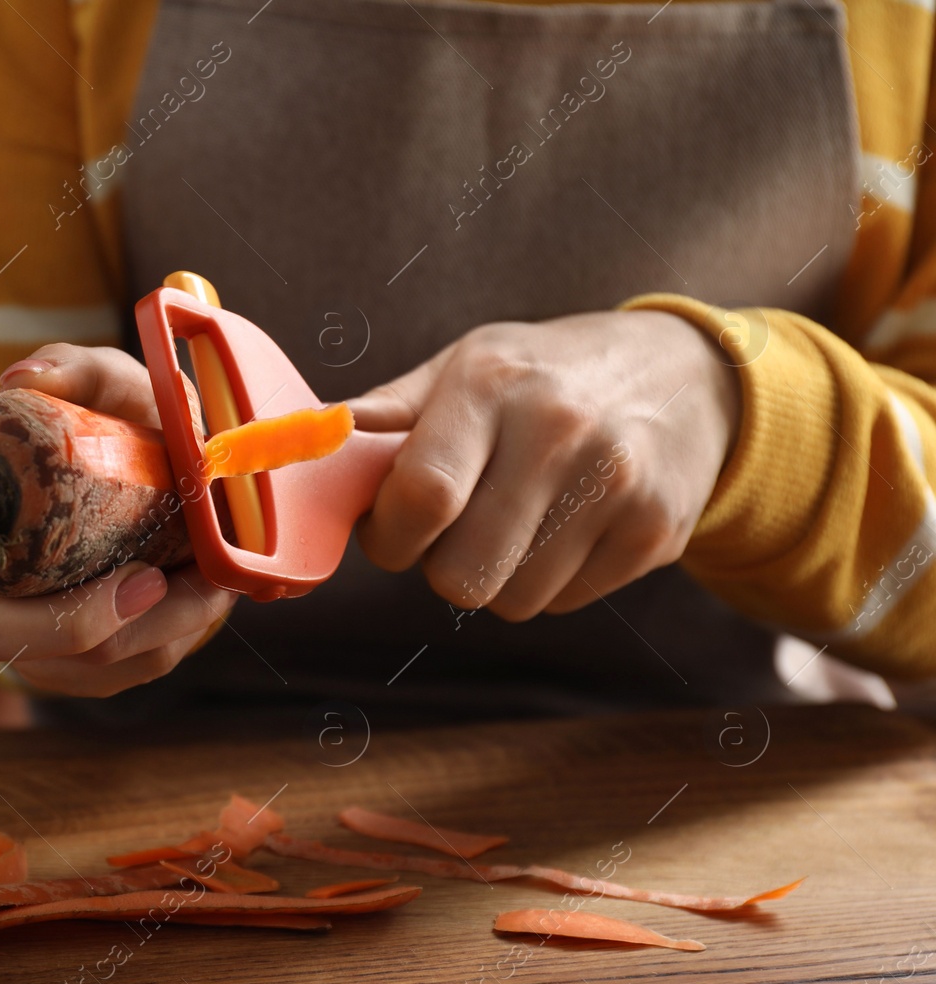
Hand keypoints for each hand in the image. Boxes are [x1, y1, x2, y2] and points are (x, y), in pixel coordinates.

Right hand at [0, 344, 236, 696]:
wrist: (174, 493)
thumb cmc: (124, 433)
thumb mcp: (109, 388)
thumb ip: (76, 369)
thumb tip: (27, 380)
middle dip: (67, 620)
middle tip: (146, 578)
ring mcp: (18, 636)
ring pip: (60, 664)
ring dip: (143, 628)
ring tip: (197, 580)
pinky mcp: (77, 671)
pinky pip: (116, 672)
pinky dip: (169, 635)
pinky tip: (202, 594)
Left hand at [347, 310, 739, 619]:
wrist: (688, 375)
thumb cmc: (544, 375)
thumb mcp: (466, 365)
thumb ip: (386, 415)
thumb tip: (307, 442)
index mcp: (491, 385)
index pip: (421, 496)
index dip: (388, 536)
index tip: (391, 528)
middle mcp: (559, 432)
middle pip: (461, 574)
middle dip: (439, 566)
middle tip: (453, 529)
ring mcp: (616, 485)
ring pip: (510, 601)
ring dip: (494, 576)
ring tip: (515, 520)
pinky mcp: (656, 533)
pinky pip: (562, 604)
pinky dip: (548, 581)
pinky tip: (563, 527)